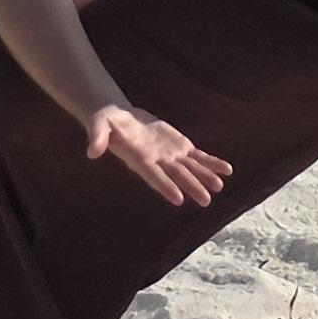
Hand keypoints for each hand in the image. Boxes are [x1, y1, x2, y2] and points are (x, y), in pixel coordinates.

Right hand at [86, 104, 232, 208]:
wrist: (118, 118)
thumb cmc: (106, 122)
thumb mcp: (99, 125)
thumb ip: (97, 137)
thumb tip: (91, 152)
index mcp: (139, 159)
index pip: (154, 176)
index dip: (166, 187)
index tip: (178, 199)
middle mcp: (157, 161)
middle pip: (177, 176)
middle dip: (192, 187)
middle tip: (206, 201)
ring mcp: (169, 155)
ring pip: (191, 168)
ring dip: (205, 177)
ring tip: (219, 187)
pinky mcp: (177, 146)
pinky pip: (197, 156)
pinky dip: (211, 162)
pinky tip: (226, 170)